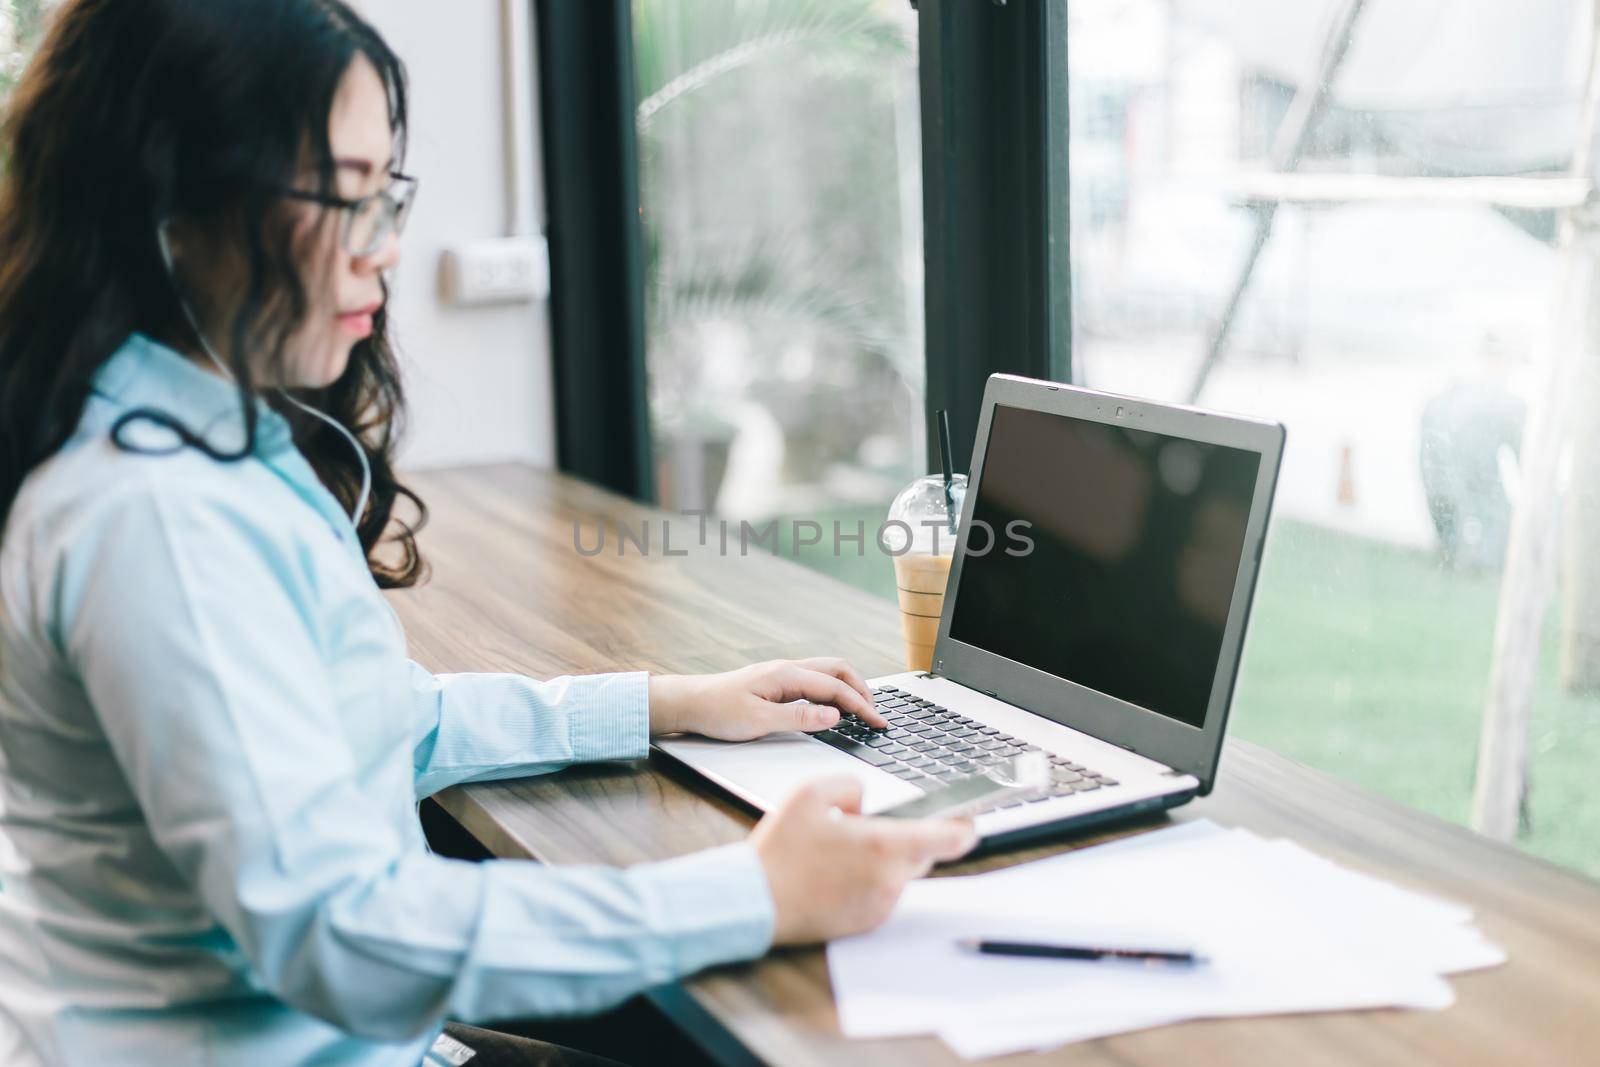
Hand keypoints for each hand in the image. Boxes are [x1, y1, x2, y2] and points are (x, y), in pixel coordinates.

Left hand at [647, 657, 888, 740]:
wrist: (688, 703)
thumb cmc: (717, 711)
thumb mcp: (759, 721)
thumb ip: (799, 719)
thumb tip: (834, 715)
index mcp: (786, 675)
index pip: (835, 687)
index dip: (861, 705)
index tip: (879, 722)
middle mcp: (787, 669)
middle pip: (837, 669)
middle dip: (861, 688)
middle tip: (875, 713)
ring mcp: (781, 674)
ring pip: (826, 672)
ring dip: (848, 687)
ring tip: (861, 709)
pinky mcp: (776, 683)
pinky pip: (813, 681)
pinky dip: (832, 690)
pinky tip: (833, 706)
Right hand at [750, 775, 976, 944]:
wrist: (756, 901)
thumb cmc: (780, 851)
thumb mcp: (810, 793)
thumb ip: (851, 785)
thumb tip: (867, 803)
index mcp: (883, 845)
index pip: (951, 838)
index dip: (965, 824)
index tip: (970, 816)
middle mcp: (890, 879)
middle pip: (923, 852)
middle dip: (906, 836)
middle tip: (868, 827)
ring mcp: (881, 904)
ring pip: (901, 872)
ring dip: (884, 859)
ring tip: (840, 851)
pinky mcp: (868, 922)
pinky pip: (883, 893)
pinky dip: (869, 880)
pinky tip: (835, 872)